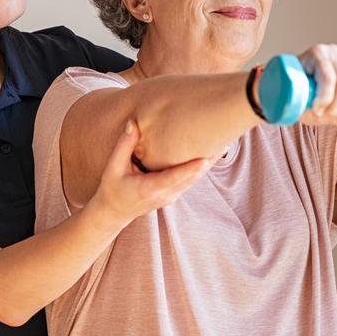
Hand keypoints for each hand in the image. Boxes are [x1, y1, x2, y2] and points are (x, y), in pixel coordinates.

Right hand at [88, 121, 211, 225]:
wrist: (114, 212)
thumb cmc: (112, 188)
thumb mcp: (113, 167)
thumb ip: (124, 145)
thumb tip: (134, 123)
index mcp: (150, 188)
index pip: (176, 177)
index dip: (192, 168)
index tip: (206, 158)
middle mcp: (166, 194)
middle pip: (192, 177)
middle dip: (208, 160)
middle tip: (224, 140)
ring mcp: (172, 196)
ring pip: (194, 179)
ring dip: (208, 163)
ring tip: (222, 143)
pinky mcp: (174, 194)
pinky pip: (190, 180)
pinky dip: (200, 167)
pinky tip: (210, 153)